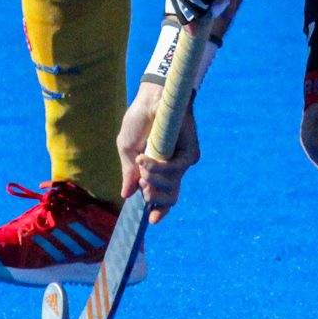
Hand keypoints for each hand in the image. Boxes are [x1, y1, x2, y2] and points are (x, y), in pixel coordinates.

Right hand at [118, 82, 198, 223]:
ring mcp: (183, 160)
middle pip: (171, 197)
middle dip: (155, 198)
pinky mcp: (191, 152)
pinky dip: (158, 167)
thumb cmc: (139, 121)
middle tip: (144, 187)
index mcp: (160, 170)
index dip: (159, 210)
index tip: (151, 220)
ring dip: (152, 177)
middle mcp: (173, 168)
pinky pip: (175, 170)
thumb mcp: (127, 149)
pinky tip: (145, 158)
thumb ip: (129, 173)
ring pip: (171, 185)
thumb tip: (126, 195)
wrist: (152, 98)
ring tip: (141, 163)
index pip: (163, 196)